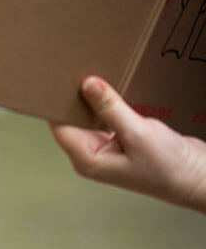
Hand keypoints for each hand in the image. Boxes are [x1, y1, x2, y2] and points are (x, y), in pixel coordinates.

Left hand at [49, 76, 205, 212]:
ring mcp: (106, 148)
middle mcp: (92, 154)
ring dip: (93, 99)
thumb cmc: (170, 168)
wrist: (199, 177)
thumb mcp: (138, 133)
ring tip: (92, 74)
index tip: (58, 79)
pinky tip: (111, 88)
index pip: (60, 126)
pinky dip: (108, 104)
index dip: (57, 103)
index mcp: (87, 159)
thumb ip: (110, 108)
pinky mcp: (121, 140)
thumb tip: (87, 84)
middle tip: (76, 70)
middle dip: (75, 98)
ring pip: (90, 117)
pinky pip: (107, 117)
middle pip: (72, 120)